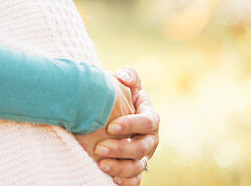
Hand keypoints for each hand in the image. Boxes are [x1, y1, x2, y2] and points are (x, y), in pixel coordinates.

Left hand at [85, 66, 159, 185]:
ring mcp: (143, 156)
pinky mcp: (135, 168)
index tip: (110, 126)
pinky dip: (126, 182)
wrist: (112, 113)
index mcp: (150, 118)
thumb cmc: (119, 96)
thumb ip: (128, 76)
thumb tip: (124, 77)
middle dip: (122, 149)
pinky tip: (111, 179)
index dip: (131, 125)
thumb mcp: (126, 84)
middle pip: (142, 148)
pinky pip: (135, 180)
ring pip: (138, 167)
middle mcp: (150, 139)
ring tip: (101, 165)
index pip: (147, 122)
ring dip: (121, 168)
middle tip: (100, 148)